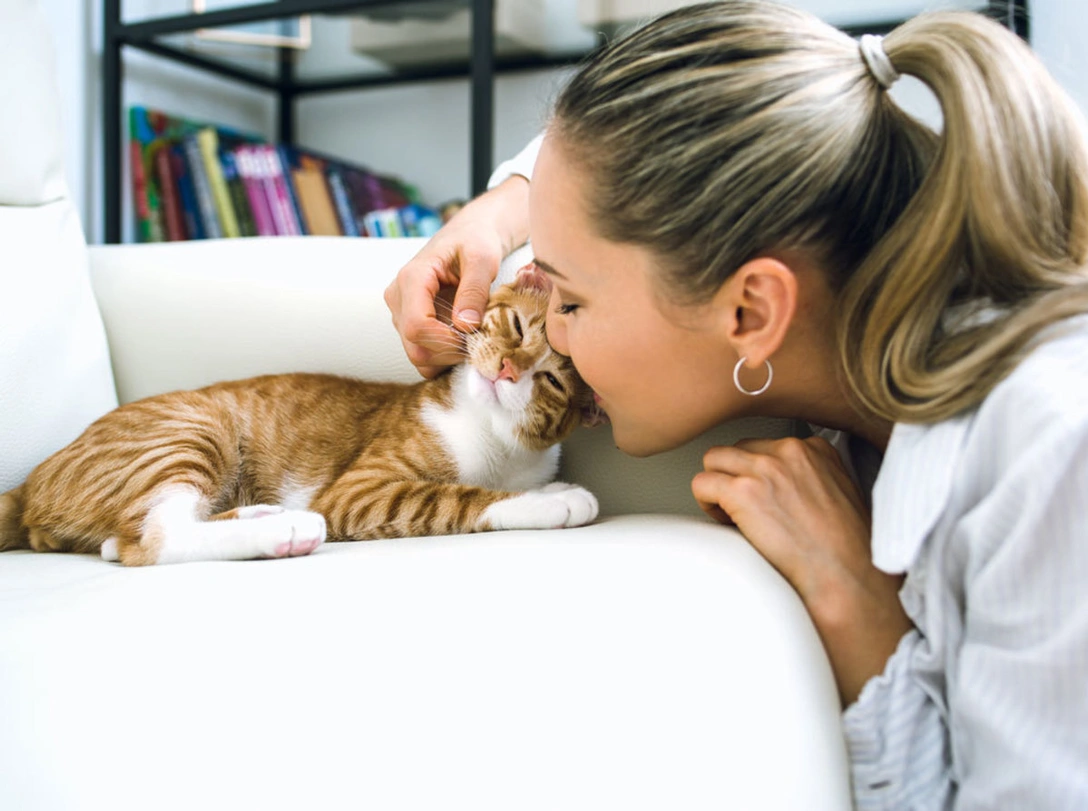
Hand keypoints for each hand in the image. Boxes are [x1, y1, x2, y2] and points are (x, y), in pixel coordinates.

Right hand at [384, 176, 529, 377]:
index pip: (417, 326)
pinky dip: (444, 356)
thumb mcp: (483, 258)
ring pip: (418, 356)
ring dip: (448, 357)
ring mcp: (400, 313)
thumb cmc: (476, 241)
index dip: (447, 341)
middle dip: (450, 353)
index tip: (475, 335)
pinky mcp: (408, 322)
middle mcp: (398, 298)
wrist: (468, 236)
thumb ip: (475, 290)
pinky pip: (423, 353)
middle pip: (416, 348)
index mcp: (411, 279)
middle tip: (479, 341)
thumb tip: (466, 326)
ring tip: (472, 337)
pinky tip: (462, 339)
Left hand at [691, 436, 911, 704]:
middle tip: (743, 508)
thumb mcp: (841, 492)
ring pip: (713, 460)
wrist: (846, 575)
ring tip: (732, 515)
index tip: (764, 497)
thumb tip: (783, 486)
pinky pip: (701, 484)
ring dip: (717, 487)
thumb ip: (812, 477)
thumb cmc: (848, 548)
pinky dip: (706, 504)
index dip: (758, 474)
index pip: (765, 446)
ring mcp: (764, 468)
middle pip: (736, 450)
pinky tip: (726, 522)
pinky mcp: (743, 491)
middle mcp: (789, 451)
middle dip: (734, 477)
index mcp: (815, 449)